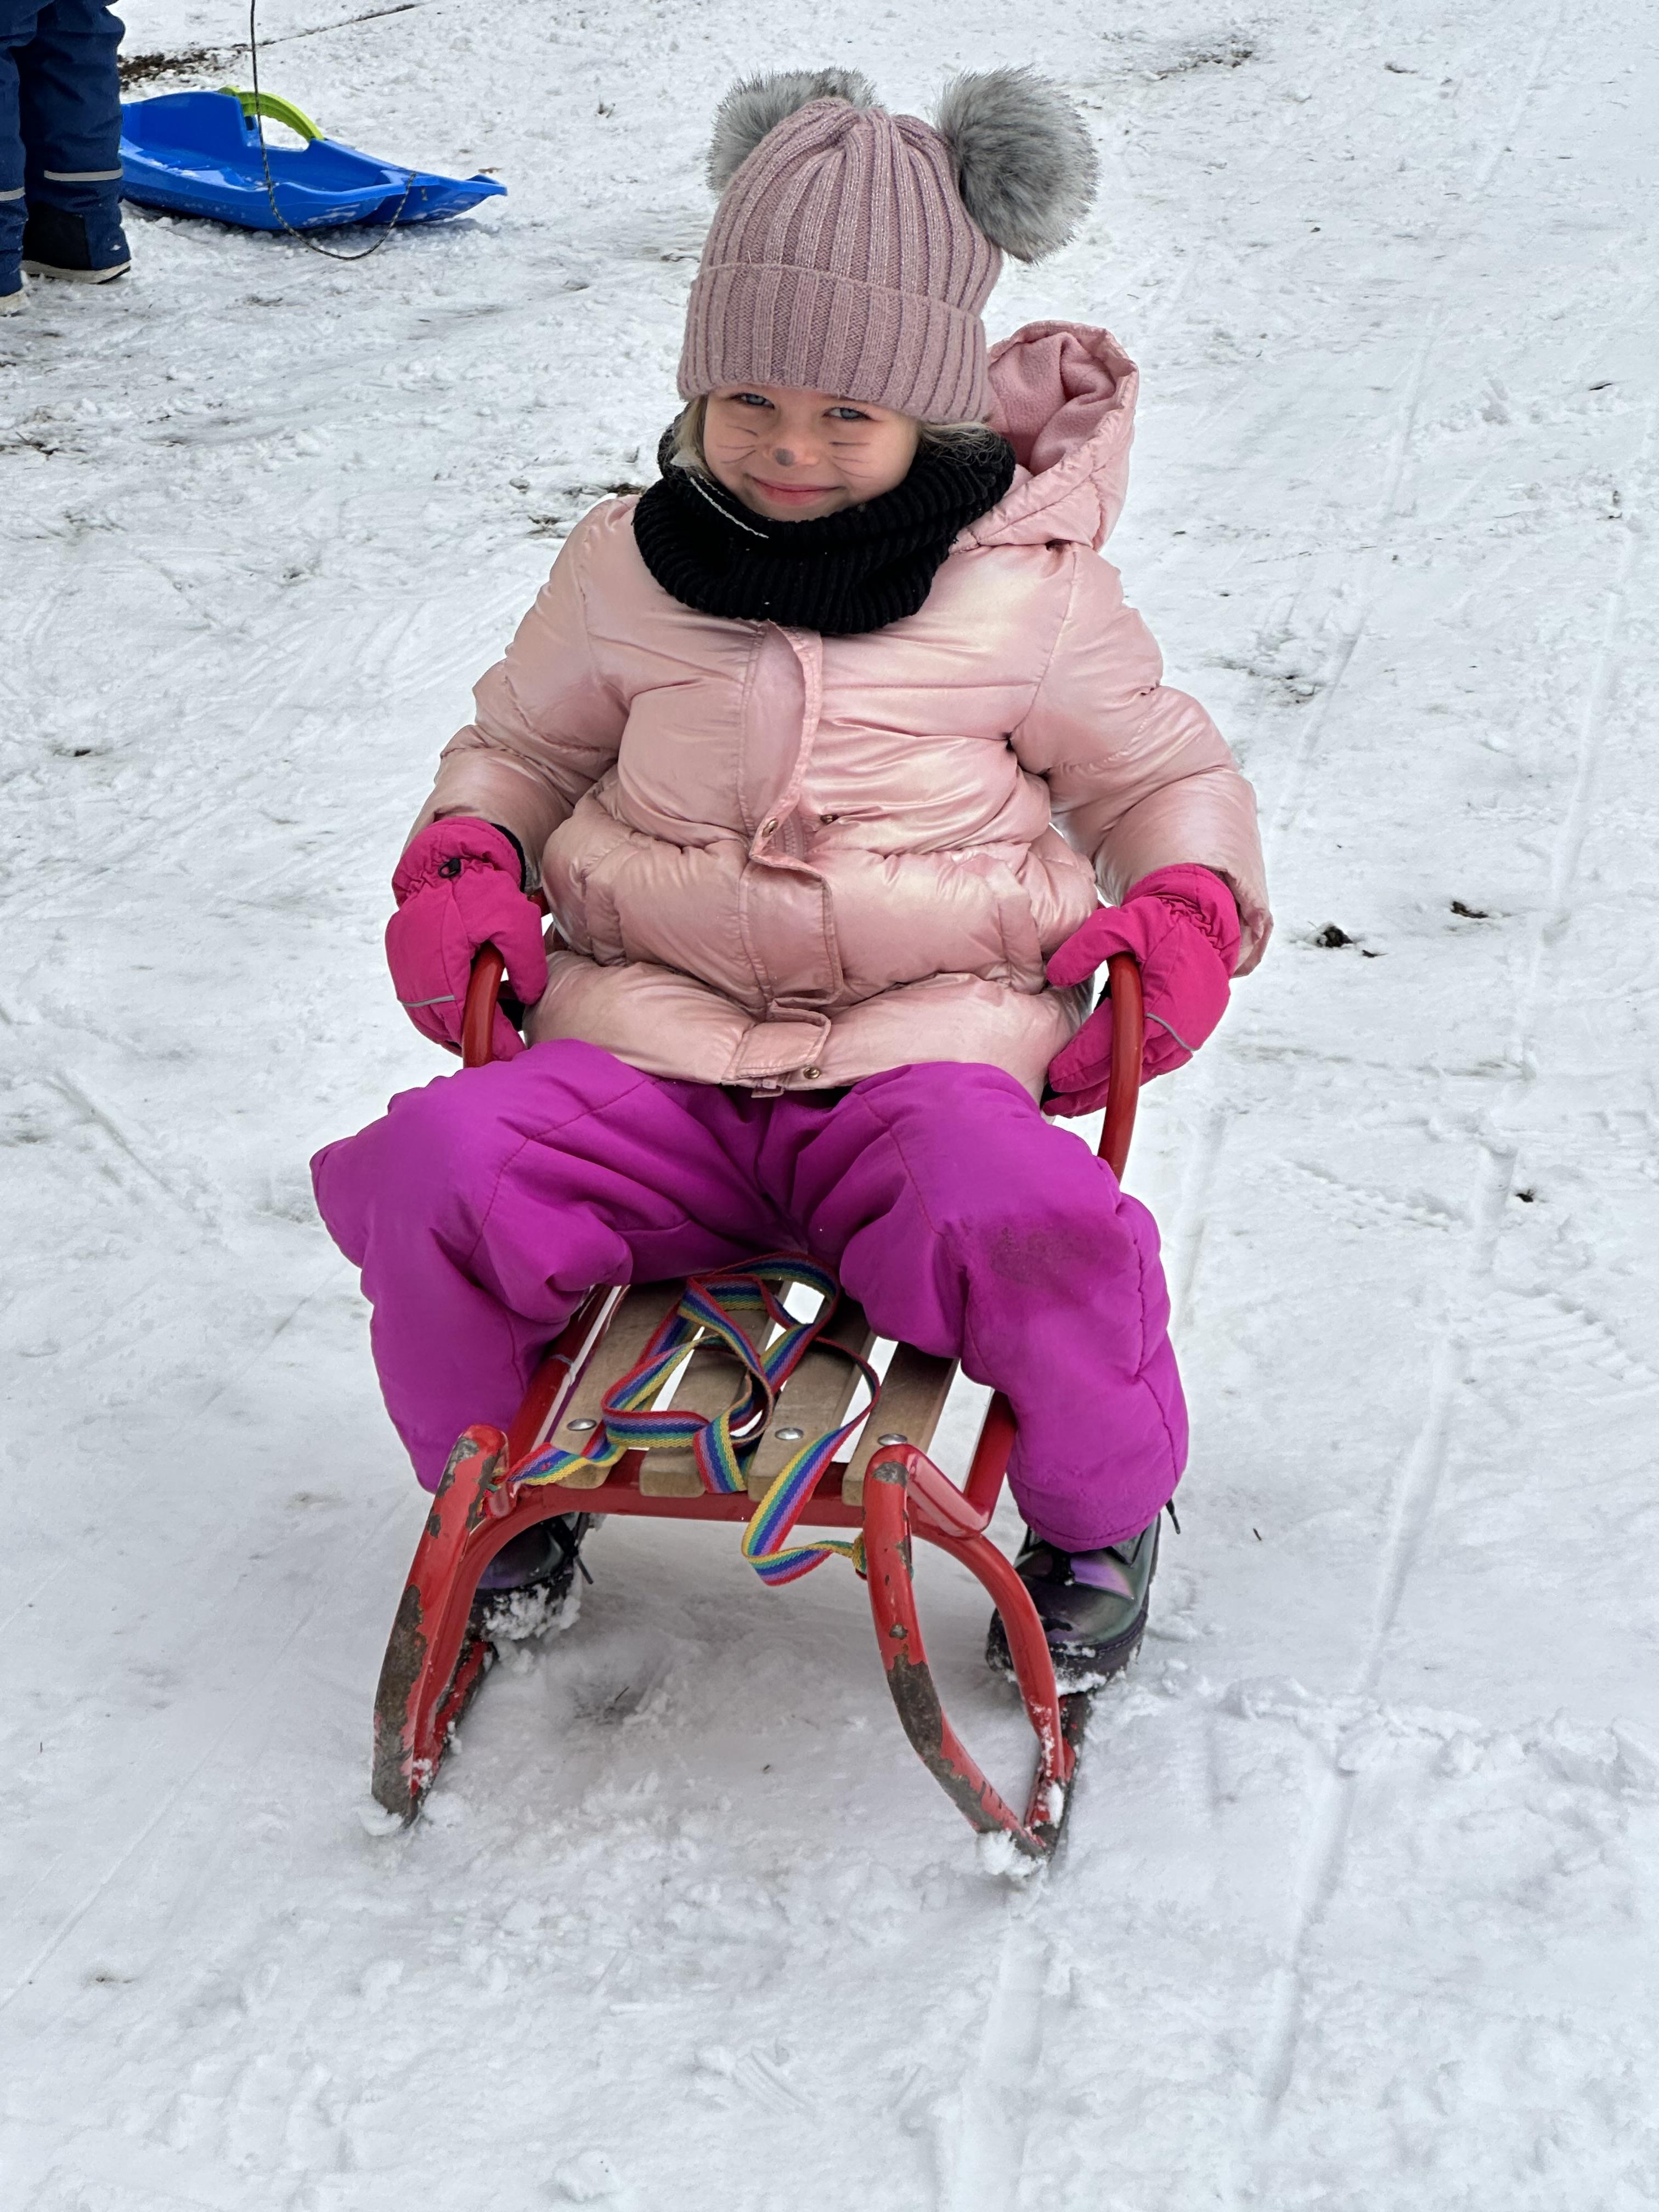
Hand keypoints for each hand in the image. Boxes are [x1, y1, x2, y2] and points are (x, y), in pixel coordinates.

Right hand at [384, 819, 546, 1059]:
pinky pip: (418, 999)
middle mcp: (415, 968)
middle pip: (440, 1026)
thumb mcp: (517, 921)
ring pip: (426, 1016)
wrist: (448, 858)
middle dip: (470, 1039)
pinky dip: (440, 1010)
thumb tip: (529, 997)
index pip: (464, 1019)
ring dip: (453, 1028)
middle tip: (499, 1049)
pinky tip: (464, 1009)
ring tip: (484, 1031)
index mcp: (441, 962)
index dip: (489, 1039)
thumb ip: (526, 963)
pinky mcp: (401, 957)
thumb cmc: (480, 886)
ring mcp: (403, 963)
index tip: (511, 1053)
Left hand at [1044, 864, 1239, 1116]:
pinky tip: (1103, 1088)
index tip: (1054, 1078)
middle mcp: (1177, 1027)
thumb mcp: (1121, 922)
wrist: (1205, 925)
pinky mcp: (1188, 1042)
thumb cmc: (1163, 923)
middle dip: (1086, 1091)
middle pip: (1124, 1069)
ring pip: (1139, 1075)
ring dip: (1106, 1092)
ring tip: (1072, 1105)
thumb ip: (1086, 946)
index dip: (1081, 1063)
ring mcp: (1186, 1038)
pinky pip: (1152, 1068)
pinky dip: (1127, 1078)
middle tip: (1054, 1106)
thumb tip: (1056, 976)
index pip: (1111, 1042)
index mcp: (1161, 1000)